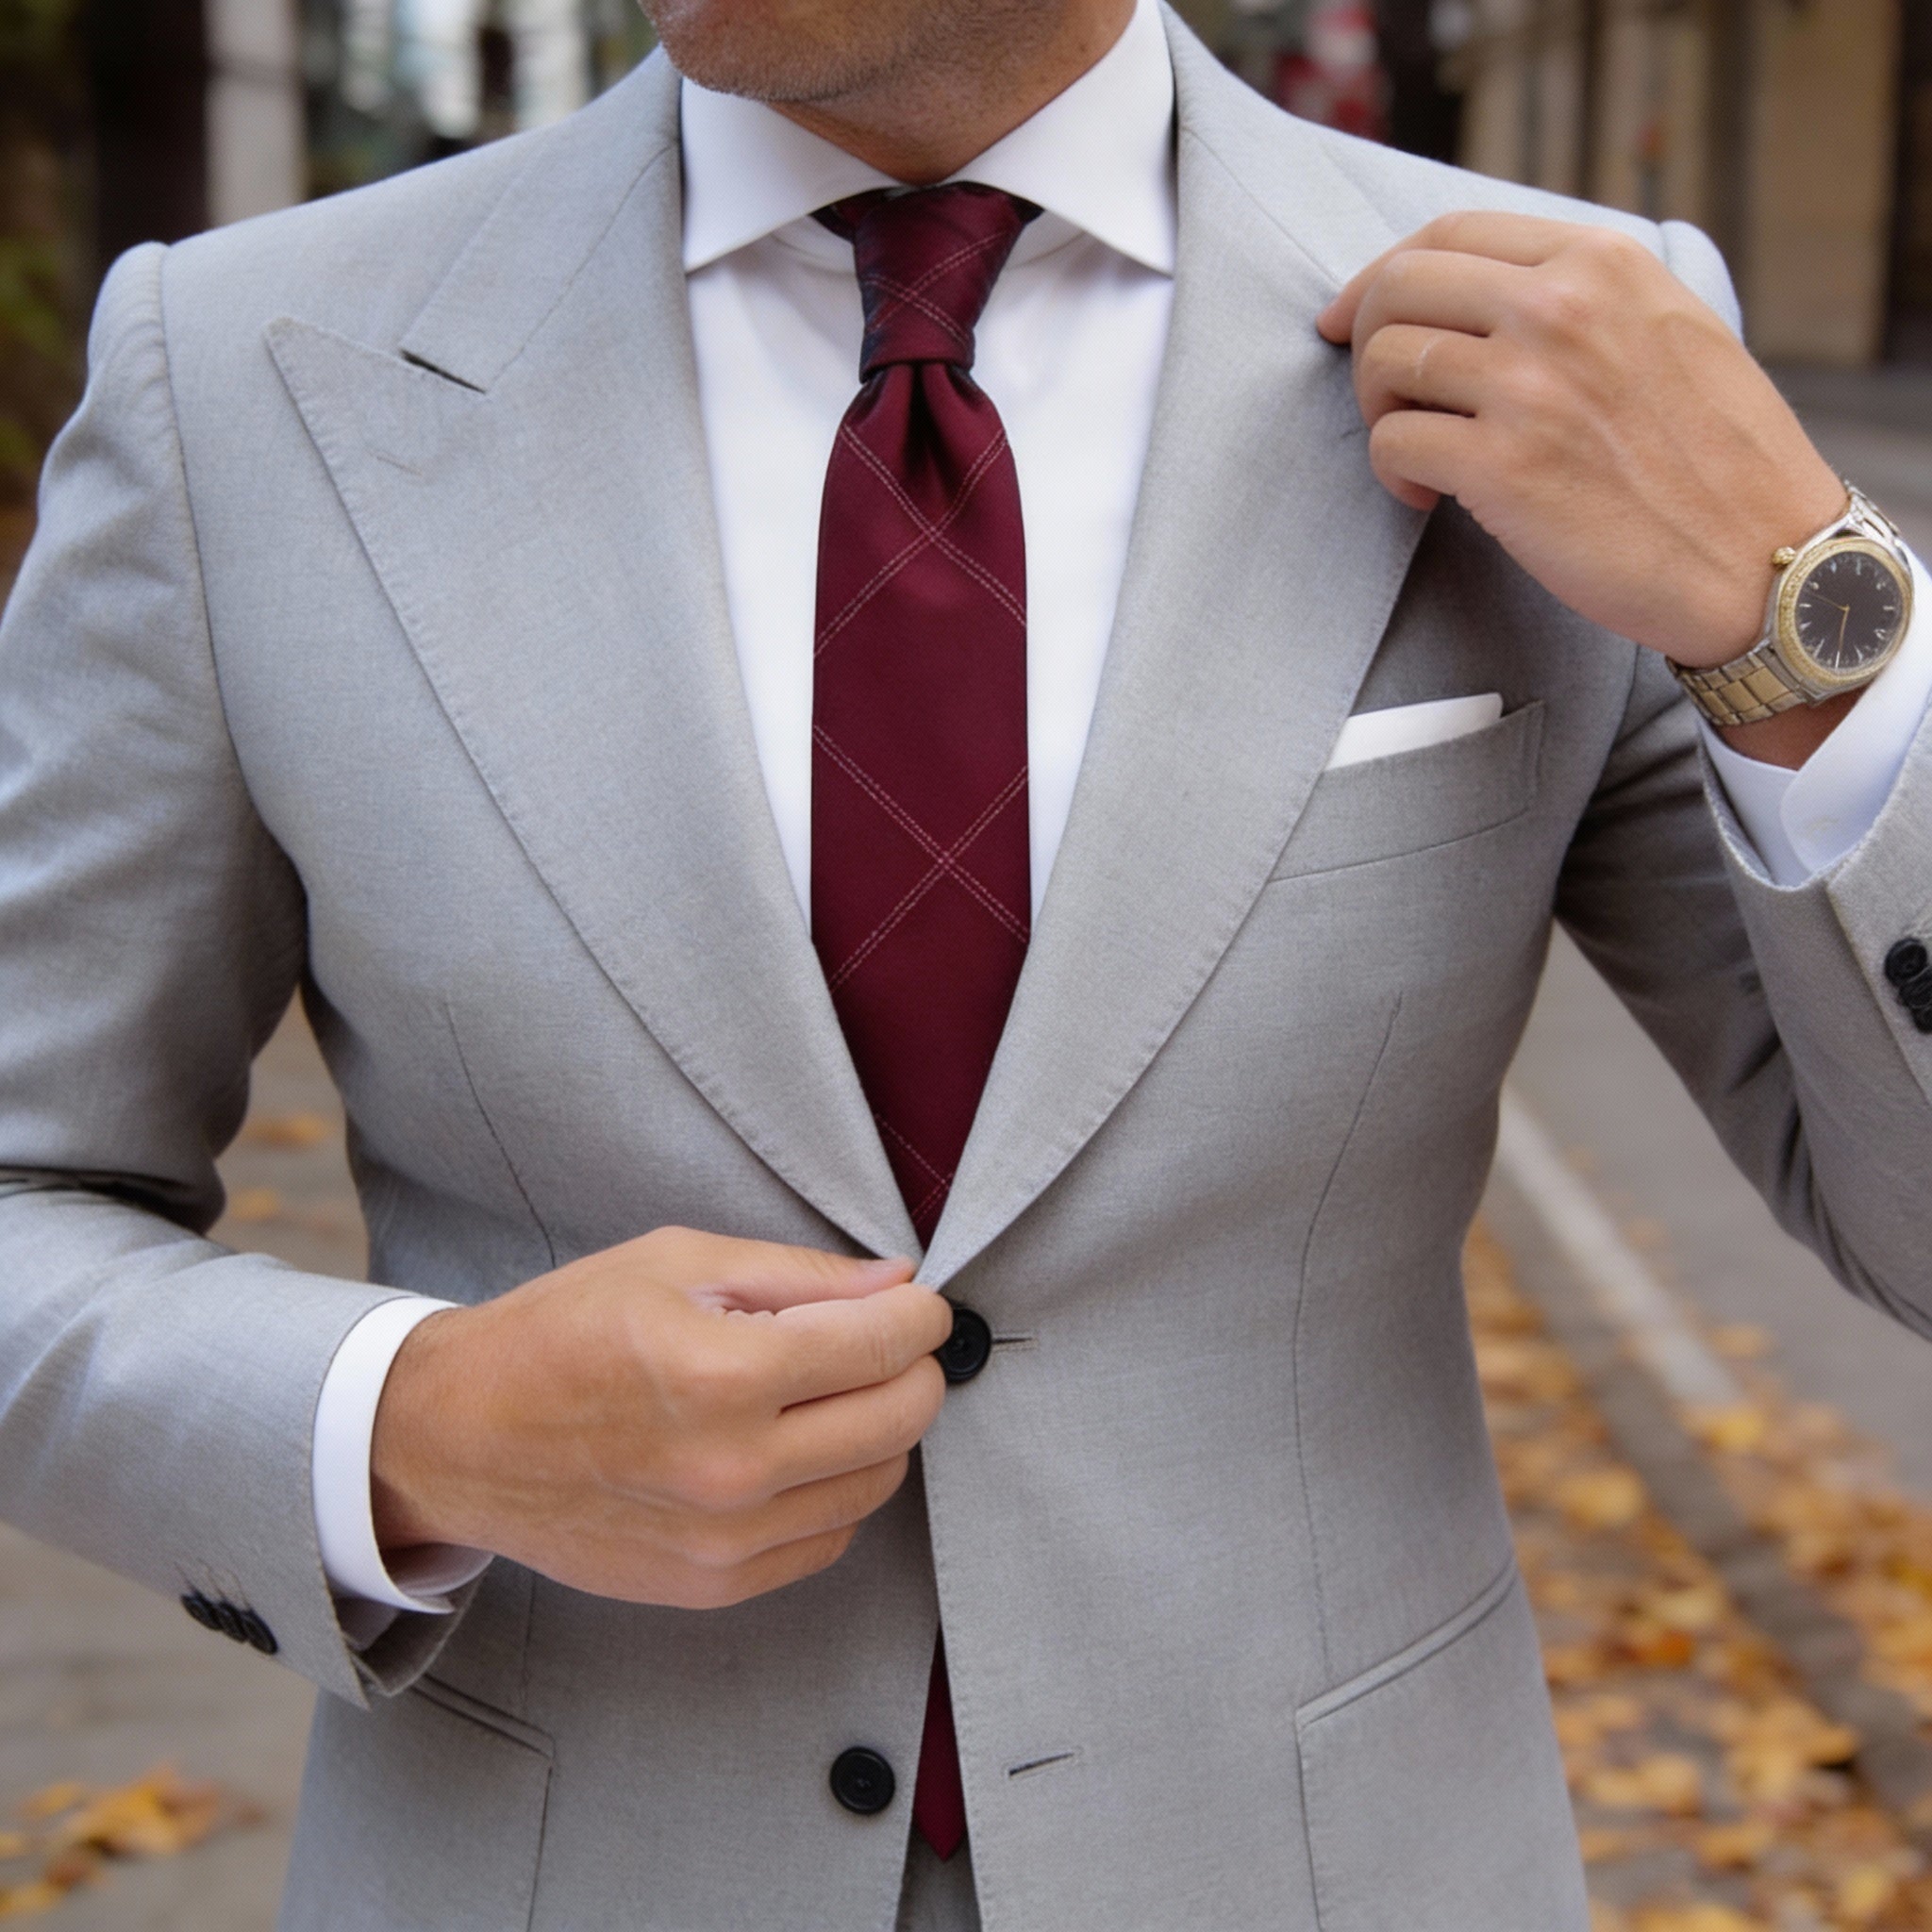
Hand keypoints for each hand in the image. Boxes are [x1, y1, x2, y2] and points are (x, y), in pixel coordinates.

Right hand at [369, 1227, 952, 1609]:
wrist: (460, 1435)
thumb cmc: (562, 1331)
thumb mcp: (677, 1262)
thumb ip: (799, 1274)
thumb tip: (895, 1282)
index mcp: (723, 1372)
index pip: (885, 1345)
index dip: (920, 1313)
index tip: (915, 1301)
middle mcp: (733, 1468)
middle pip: (902, 1419)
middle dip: (913, 1367)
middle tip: (883, 1340)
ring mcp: (725, 1540)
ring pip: (877, 1482)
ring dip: (878, 1430)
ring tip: (830, 1391)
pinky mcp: (712, 1586)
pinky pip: (829, 1538)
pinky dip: (834, 1488)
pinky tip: (792, 1448)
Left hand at [1317, 212, 1844, 670]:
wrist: (1762, 555)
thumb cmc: (1715, 457)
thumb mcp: (1667, 326)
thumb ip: (1582, 295)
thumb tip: (1479, 291)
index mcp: (1600, 263)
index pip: (1449, 232)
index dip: (1384, 272)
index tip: (1354, 312)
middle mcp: (1560, 308)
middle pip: (1399, 287)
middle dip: (1364, 338)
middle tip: (1382, 394)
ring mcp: (1528, 385)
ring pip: (1385, 361)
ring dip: (1379, 410)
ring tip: (1418, 450)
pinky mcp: (1502, 466)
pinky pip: (1393, 442)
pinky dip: (1392, 471)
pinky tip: (1427, 496)